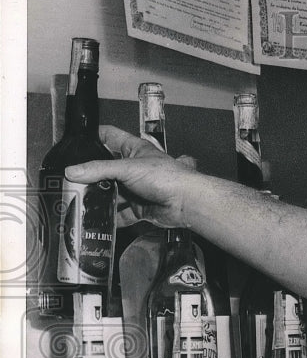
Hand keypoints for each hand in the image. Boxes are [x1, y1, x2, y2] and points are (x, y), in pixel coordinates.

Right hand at [64, 125, 200, 228]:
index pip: (110, 136)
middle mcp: (134, 168)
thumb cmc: (166, 177)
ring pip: (113, 193)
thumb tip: (72, 171)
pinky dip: (112, 218)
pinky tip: (98, 221)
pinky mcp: (140, 208)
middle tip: (70, 181)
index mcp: (134, 150)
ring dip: (100, 198)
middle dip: (91, 176)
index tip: (74, 143)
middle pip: (107, 169)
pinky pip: (122, 214)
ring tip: (78, 202)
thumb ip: (99, 170)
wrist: (186, 202)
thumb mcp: (127, 167)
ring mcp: (137, 189)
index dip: (94, 136)